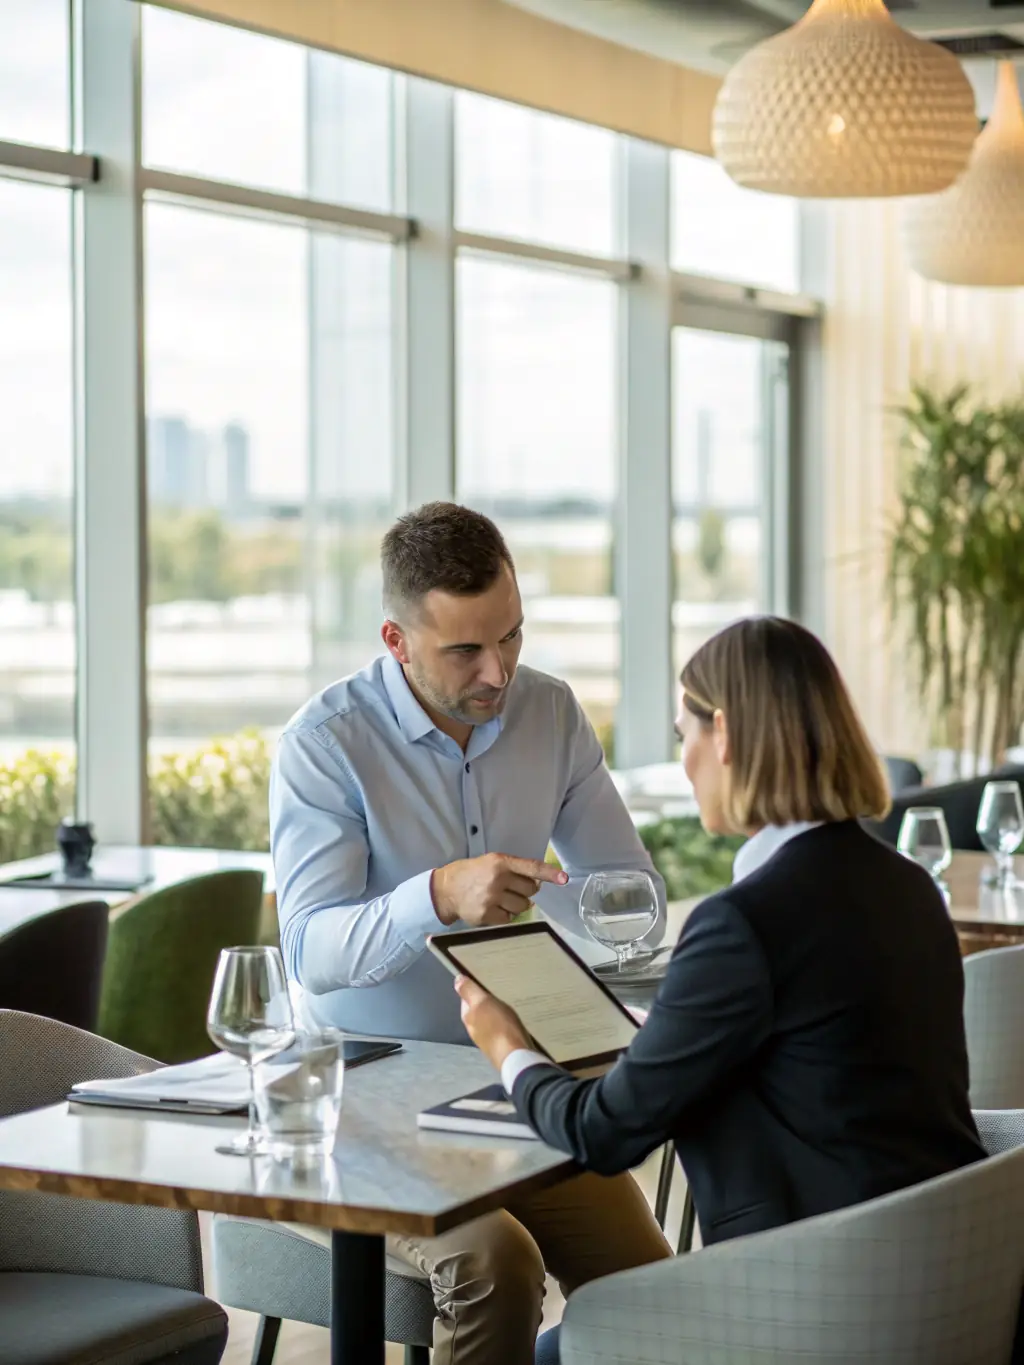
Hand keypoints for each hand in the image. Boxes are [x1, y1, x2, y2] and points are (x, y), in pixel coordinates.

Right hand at [431, 852, 567, 927]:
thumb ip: (514, 869)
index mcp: (500, 862)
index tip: (564, 879)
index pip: (531, 867)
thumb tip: (538, 884)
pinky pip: (509, 920)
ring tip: (502, 899)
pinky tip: (494, 909)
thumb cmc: (473, 873)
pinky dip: (506, 916)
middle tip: (511, 889)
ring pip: (522, 907)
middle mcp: (497, 879)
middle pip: (530, 891)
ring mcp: (491, 898)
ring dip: (517, 905)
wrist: (446, 889)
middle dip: (525, 891)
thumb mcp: (492, 862)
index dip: (549, 874)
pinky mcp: (486, 915)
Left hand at [455, 975, 531, 1069]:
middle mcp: (474, 1031)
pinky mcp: (500, 1047)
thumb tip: (456, 979)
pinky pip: (499, 1031)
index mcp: (468, 1018)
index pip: (465, 1000)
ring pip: (488, 1022)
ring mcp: (487, 1041)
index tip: (482, 983)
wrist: (515, 1055)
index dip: (472, 991)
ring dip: (494, 1014)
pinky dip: (503, 1025)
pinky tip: (512, 1022)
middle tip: (496, 994)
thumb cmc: (498, 1026)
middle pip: (477, 1013)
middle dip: (484, 1004)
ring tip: (506, 1006)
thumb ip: (469, 991)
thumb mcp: (483, 1003)